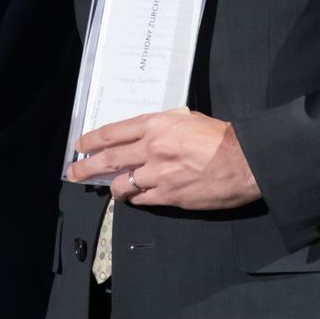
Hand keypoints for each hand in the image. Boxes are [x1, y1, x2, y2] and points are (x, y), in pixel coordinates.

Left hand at [66, 108, 261, 210]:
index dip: (91, 139)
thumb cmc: (221, 138)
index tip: (80, 144)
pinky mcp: (169, 196)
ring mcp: (159, 174)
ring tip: (110, 187)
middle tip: (73, 172)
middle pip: (109, 158)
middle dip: (86, 166)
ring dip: (113, 186)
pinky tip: (133, 197)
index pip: (113, 132)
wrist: (246, 161)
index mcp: (156, 125)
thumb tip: (144, 130)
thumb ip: (162, 124)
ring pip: (123, 183)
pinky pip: (142, 199)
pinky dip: (135, 198)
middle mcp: (153, 148)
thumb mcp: (188, 118)